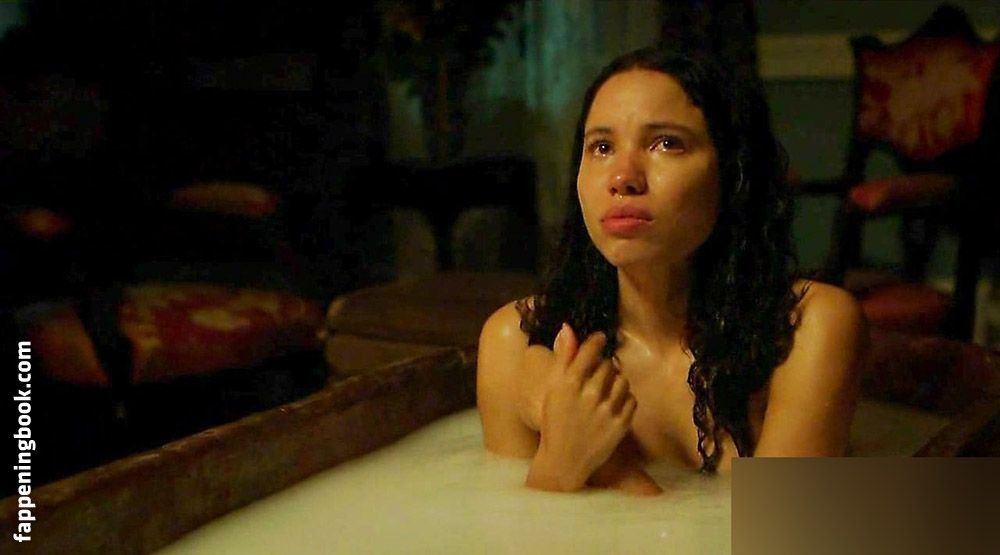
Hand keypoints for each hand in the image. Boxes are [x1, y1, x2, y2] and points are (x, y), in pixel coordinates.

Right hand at [527, 323, 636, 490]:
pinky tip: (612, 405)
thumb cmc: (555, 422)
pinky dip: (624, 399)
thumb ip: (563, 357)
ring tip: (605, 391)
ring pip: (622, 380)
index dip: (596, 341)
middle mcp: (590, 395)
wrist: (564, 461)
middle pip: (607, 365)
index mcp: (569, 384)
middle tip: (596, 375)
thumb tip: (568, 327)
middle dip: (603, 366)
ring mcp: (607, 411)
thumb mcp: (553, 389)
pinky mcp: (621, 425)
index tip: (600, 338)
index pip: (590, 350)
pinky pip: (631, 399)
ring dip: (615, 381)